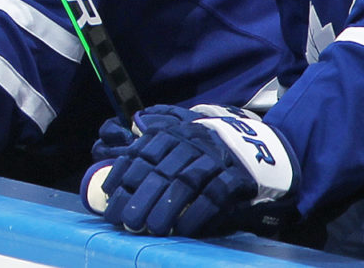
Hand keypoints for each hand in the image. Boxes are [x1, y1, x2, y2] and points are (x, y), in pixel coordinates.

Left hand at [86, 104, 294, 236]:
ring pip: (184, 185)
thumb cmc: (200, 153)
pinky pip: (213, 196)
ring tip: (151, 229)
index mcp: (171, 134)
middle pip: (161, 172)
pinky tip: (182, 230)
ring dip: (166, 209)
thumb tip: (110, 181)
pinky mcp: (235, 177)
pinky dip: (197, 214)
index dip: (124, 174)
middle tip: (126, 222)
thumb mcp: (174, 145)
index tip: (110, 195)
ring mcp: (213, 159)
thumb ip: (146, 156)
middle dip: (141, 198)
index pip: (142, 153)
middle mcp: (190, 143)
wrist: (253, 148)